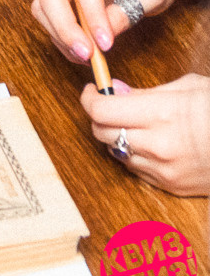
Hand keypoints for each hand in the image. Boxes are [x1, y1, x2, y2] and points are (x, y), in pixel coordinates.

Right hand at [31, 0, 189, 62]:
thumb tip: (102, 39)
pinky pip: (52, 17)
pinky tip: (86, 52)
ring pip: (44, 7)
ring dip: (61, 35)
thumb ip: (128, 11)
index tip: (106, 44)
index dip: (92, 16)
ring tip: (88, 57)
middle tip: (87, 54)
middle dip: (64, 27)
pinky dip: (64, 38)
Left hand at [81, 75, 209, 194]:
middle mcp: (158, 146)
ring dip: (114, 137)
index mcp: (161, 115)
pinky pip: (136, 170)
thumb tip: (113, 90)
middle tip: (106, 104)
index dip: (89, 98)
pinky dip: (132, 155)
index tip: (91, 89)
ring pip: (116, 154)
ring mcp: (164, 171)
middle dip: (97, 117)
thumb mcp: (186, 87)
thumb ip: (144, 92)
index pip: (101, 111)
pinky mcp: (172, 187)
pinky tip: (146, 142)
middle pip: (101, 134)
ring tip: (129, 123)